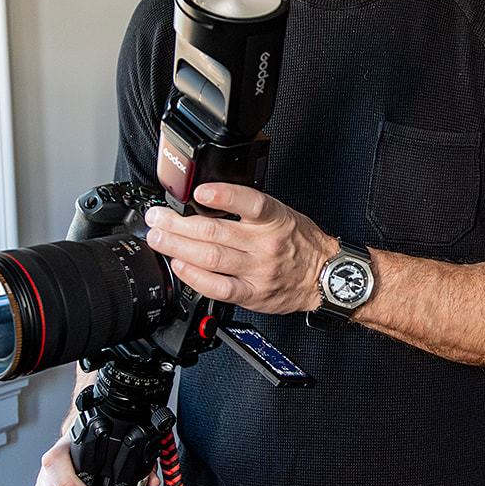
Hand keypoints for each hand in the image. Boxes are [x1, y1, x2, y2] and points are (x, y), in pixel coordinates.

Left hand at [143, 184, 332, 314]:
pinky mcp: (253, 293)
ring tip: (158, 239)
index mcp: (275, 219)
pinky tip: (180, 266)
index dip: (223, 196)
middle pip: (216, 232)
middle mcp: (266, 244)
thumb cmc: (302, 243)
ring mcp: (259, 271)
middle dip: (178, 224)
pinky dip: (196, 277)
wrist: (327, 277)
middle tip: (157, 218)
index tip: (199, 192)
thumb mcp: (283, 214)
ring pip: (211, 258)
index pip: (250, 203)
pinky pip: (219, 288)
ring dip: (178, 247)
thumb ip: (249, 210)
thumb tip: (206, 203)